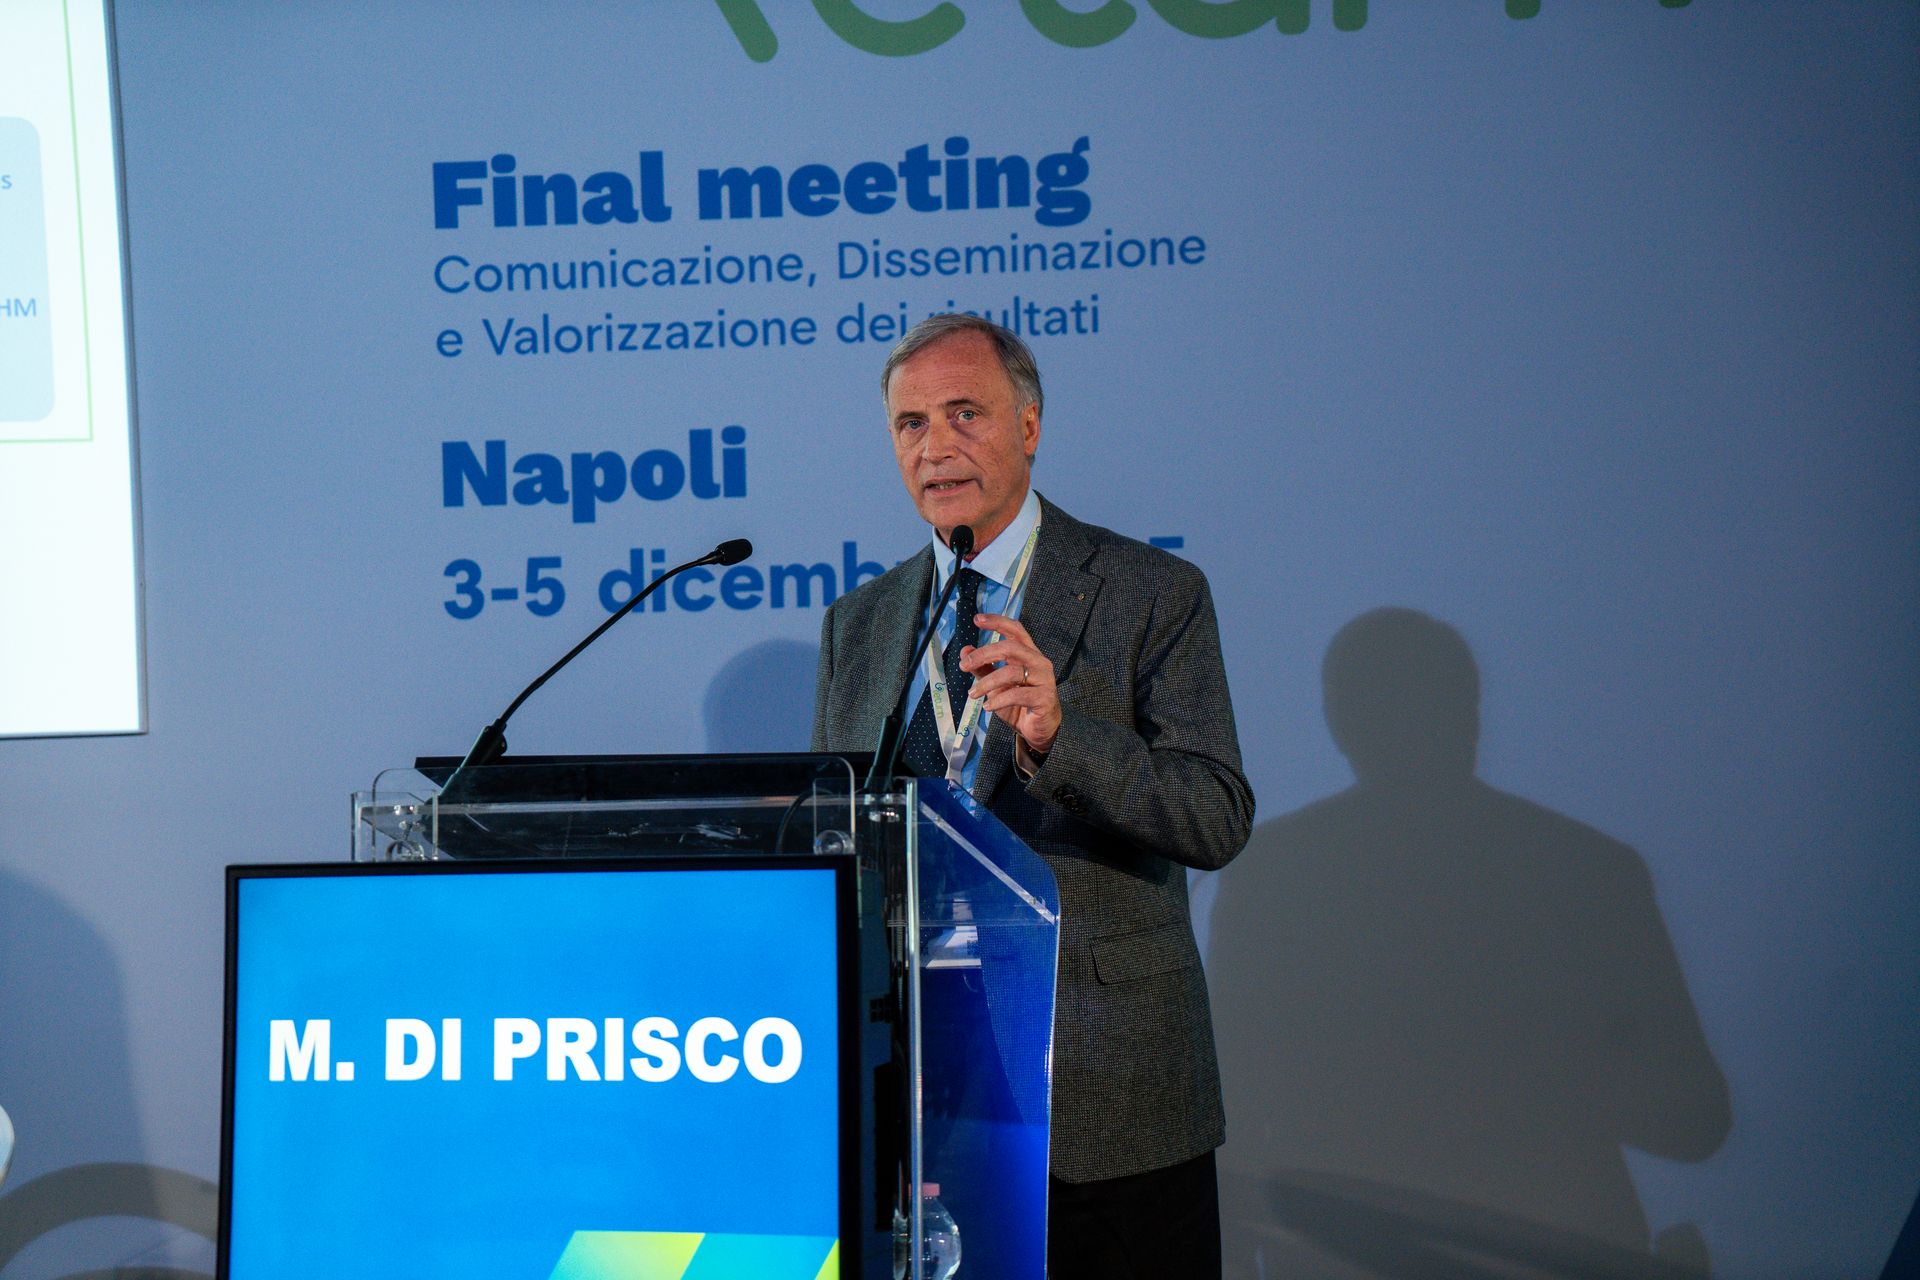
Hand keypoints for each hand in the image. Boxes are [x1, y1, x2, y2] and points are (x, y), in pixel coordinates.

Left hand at [961, 612, 1059, 756]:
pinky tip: (987, 706)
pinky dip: (998, 700)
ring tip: (972, 694)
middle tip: (964, 665)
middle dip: (984, 654)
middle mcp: (1038, 662)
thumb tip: (964, 651)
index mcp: (1028, 653)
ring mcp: (1044, 679)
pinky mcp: (1045, 697)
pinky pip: (1018, 694)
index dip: (997, 622)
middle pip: (1010, 647)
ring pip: (1011, 672)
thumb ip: (982, 668)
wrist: (1038, 729)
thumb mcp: (996, 685)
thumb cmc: (1019, 704)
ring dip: (987, 683)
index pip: (1015, 630)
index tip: (977, 619)